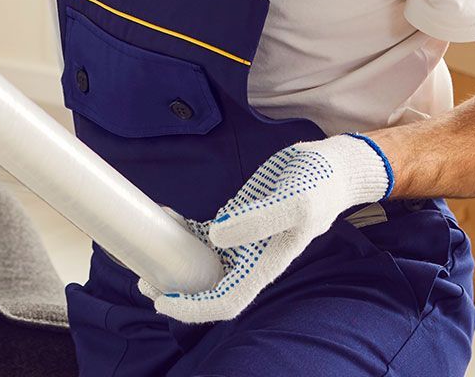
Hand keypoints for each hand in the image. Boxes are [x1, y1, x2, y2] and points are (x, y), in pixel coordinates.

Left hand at [138, 133, 393, 323]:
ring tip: (145, 248)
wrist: (331, 166)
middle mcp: (251, 259)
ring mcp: (243, 240)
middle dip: (175, 289)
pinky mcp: (238, 219)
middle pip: (208, 288)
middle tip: (143, 278)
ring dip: (175, 260)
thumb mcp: (294, 202)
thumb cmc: (319, 186)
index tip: (163, 301)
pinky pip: (204, 233)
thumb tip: (217, 235)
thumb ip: (257, 220)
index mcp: (265, 265)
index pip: (226, 302)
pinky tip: (167, 215)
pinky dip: (184, 229)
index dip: (194, 308)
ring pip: (201, 262)